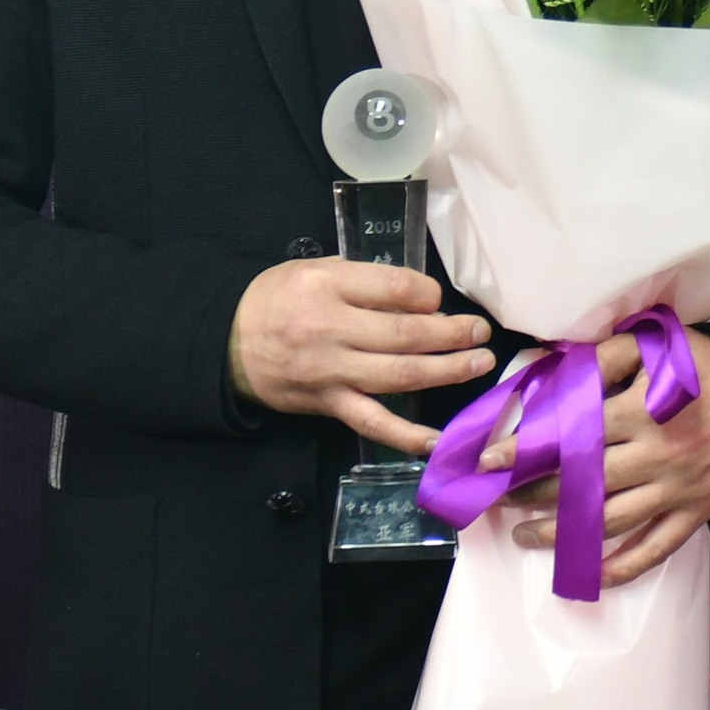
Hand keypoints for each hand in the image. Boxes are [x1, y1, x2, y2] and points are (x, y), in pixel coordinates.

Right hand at [228, 255, 498, 453]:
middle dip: (451, 333)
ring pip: (400, 375)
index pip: (395, 288)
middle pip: (405, 333)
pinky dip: (407, 436)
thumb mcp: (315, 270)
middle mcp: (331, 329)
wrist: (229, 344)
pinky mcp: (330, 405)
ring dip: (447, 371)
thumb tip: (421, 298)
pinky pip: (373, 423)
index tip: (438, 298)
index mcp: (328, 286)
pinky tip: (438, 440)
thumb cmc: (277, 299)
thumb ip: (365, 280)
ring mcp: (332, 372)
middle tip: (480, 332)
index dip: (428, 294)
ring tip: (479, 364)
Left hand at [506, 335, 709, 588]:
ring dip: (562, 534)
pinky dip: (620, 569)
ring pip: (609, 523)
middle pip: (582, 484)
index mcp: (642, 413)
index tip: (489, 461)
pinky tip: (586, 575)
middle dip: (532, 494)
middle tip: (498, 497)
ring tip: (524, 535)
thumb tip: (558, 372)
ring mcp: (676, 492)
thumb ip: (607, 356)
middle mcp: (656, 457)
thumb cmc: (707, 367)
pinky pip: (654, 550)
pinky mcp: (694, 514)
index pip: (572, 436)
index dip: (526, 449)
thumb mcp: (659, 346)